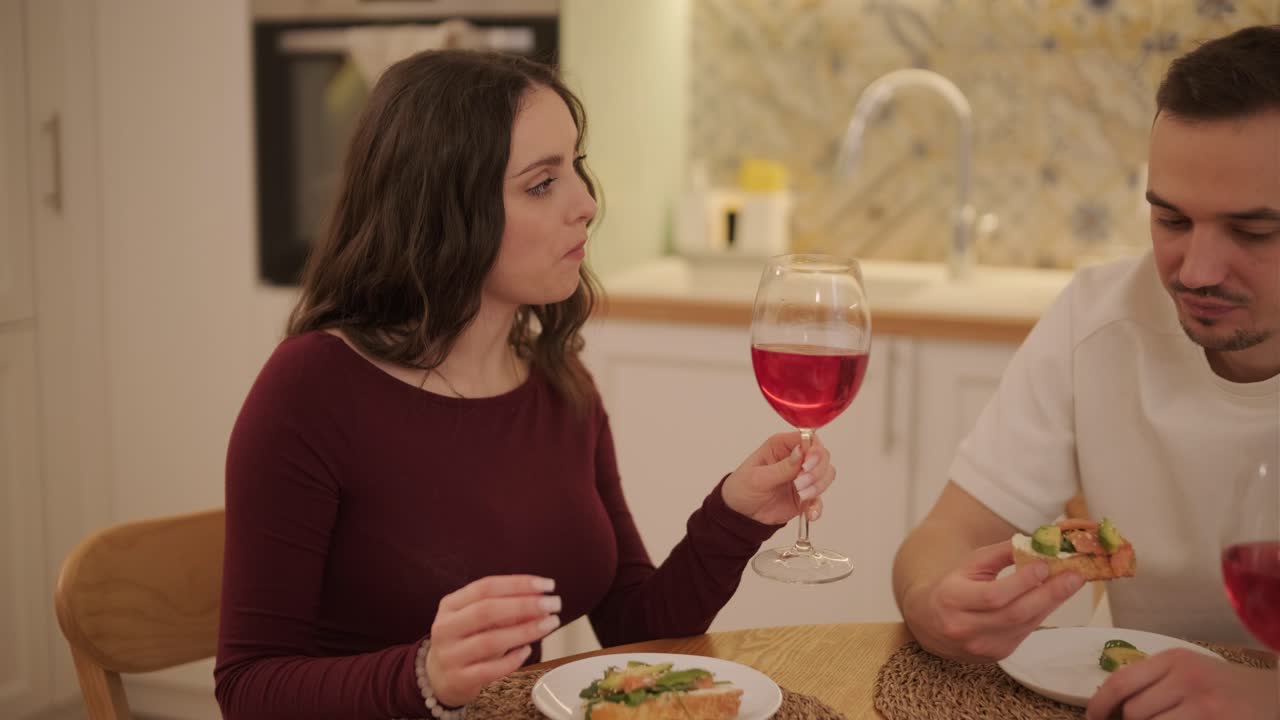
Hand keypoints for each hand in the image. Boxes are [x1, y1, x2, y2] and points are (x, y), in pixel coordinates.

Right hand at [425, 575, 560, 706]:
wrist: (438, 677)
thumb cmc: (466, 640)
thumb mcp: (476, 618)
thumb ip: (504, 608)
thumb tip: (541, 601)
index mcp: (451, 604)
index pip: (486, 587)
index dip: (518, 584)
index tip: (546, 585)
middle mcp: (446, 627)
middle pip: (486, 611)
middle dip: (525, 605)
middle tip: (553, 604)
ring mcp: (450, 655)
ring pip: (490, 641)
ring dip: (525, 631)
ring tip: (549, 624)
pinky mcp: (459, 679)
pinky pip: (490, 670)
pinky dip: (512, 660)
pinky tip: (527, 650)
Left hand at [721, 431, 834, 525]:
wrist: (741, 514)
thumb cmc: (743, 488)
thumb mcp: (758, 477)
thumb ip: (781, 467)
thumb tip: (800, 453)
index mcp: (782, 446)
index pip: (808, 439)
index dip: (814, 450)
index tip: (807, 465)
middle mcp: (796, 458)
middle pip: (822, 456)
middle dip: (816, 471)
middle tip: (800, 484)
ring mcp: (803, 477)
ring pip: (826, 475)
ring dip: (818, 487)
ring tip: (801, 496)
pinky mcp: (806, 495)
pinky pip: (820, 499)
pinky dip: (817, 506)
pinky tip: (810, 514)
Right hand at [904, 541, 1084, 662]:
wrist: (930, 622)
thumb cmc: (952, 587)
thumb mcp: (968, 564)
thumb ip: (1000, 554)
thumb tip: (1035, 544)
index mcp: (952, 600)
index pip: (992, 596)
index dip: (1021, 582)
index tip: (1044, 565)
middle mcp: (965, 628)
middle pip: (1015, 614)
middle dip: (1049, 594)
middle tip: (1074, 576)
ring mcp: (982, 646)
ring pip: (1025, 625)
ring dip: (1051, 603)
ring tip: (1070, 584)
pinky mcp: (997, 655)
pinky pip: (1025, 633)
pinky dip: (1040, 614)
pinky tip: (1050, 599)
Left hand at [1087, 648, 1278, 719]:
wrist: (1275, 696)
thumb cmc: (1226, 687)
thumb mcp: (1189, 672)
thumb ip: (1154, 681)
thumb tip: (1109, 702)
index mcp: (1174, 660)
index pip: (1121, 681)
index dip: (1100, 704)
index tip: (1093, 718)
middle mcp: (1187, 679)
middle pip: (1134, 712)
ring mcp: (1204, 705)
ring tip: (1167, 719)